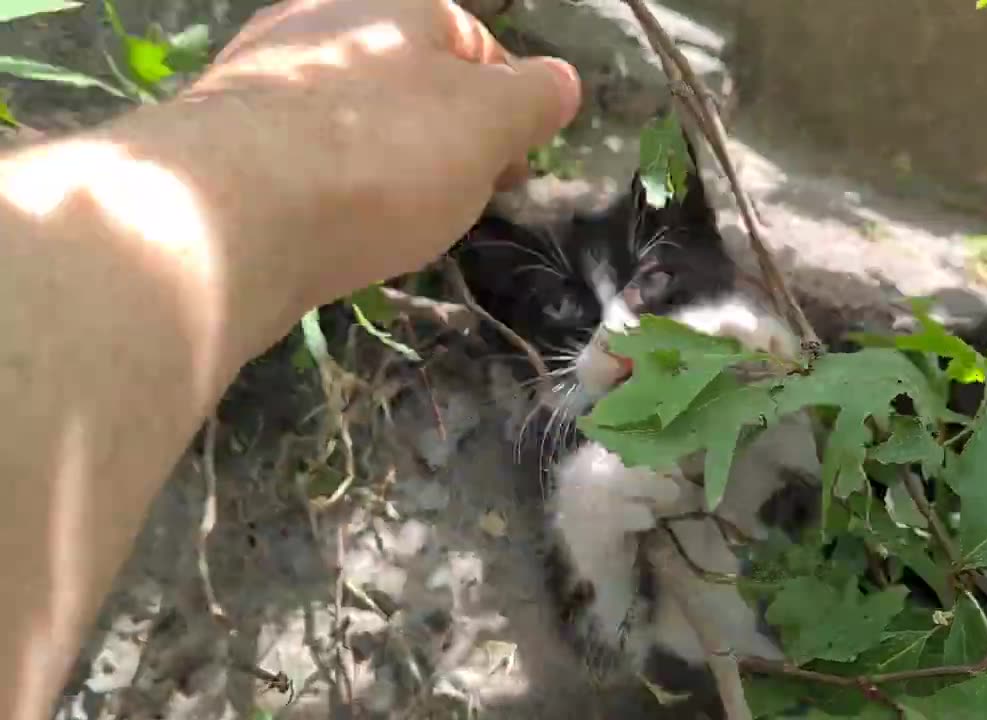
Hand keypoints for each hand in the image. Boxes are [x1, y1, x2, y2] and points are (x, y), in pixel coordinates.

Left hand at [184, 0, 581, 308]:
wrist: (231, 211)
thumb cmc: (384, 155)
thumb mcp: (489, 126)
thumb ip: (533, 99)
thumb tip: (561, 82)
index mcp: (398, 2)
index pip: (475, 41)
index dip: (509, 107)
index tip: (515, 169)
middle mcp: (324, 18)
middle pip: (410, 79)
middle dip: (446, 137)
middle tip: (462, 201)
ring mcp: (263, 70)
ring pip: (353, 116)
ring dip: (388, 162)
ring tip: (399, 221)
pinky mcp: (221, 130)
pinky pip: (300, 152)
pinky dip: (329, 184)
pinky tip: (334, 225)